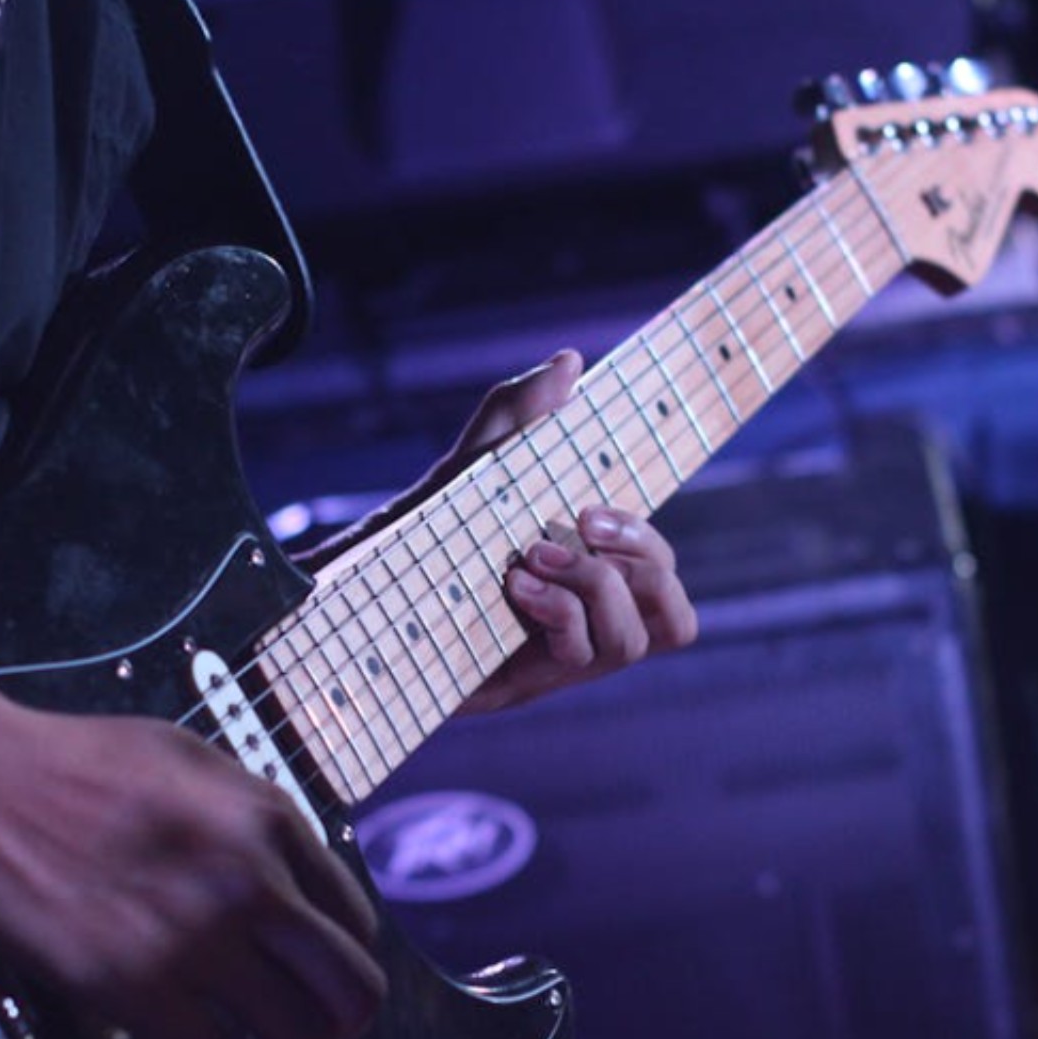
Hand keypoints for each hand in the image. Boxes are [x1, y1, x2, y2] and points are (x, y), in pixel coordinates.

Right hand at [0, 705, 386, 1038]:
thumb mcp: (194, 761)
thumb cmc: (79, 763)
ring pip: (296, 1035)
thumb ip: (253, 815)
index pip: (351, 917)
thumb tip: (288, 873)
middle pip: (345, 983)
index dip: (350, 960)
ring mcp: (200, 940)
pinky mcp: (139, 991)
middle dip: (347, 1024)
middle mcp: (254, 882)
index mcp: (270, 821)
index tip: (333, 982)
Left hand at [449, 350, 698, 712]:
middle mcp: (589, 624)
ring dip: (597, 585)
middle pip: (673, 615)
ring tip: (533, 556)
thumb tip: (570, 359)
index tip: (592, 506)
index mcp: (592, 579)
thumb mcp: (477, 463)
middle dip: (642, 556)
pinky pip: (579, 654)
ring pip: (634, 641)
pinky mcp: (529, 679)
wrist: (364, 587)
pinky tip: (512, 587)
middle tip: (580, 523)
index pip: (662, 573)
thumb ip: (521, 413)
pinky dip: (557, 612)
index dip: (650, 541)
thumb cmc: (433, 529)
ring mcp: (562, 659)